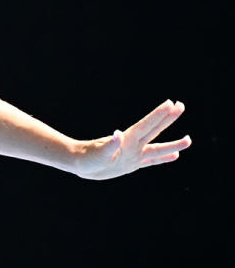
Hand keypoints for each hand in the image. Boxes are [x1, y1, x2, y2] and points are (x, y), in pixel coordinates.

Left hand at [75, 100, 191, 179]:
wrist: (79, 164)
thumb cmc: (87, 158)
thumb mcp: (99, 153)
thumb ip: (110, 145)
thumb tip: (119, 134)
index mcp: (127, 140)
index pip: (147, 124)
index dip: (159, 114)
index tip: (171, 103)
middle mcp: (133, 145)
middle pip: (154, 130)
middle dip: (168, 118)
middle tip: (181, 105)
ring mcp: (133, 155)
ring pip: (158, 148)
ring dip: (173, 144)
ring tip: (188, 140)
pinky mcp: (131, 164)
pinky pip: (152, 161)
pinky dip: (163, 158)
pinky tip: (174, 156)